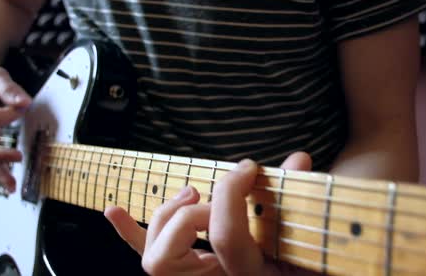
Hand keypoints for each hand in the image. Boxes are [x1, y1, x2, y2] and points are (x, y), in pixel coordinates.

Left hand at [105, 152, 314, 275]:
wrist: (304, 269)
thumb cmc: (311, 252)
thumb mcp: (312, 231)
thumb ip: (300, 197)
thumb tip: (298, 160)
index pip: (223, 237)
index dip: (230, 192)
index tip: (249, 167)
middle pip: (169, 256)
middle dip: (186, 216)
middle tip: (210, 196)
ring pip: (153, 259)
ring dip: (164, 216)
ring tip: (192, 193)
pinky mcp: (194, 272)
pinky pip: (151, 257)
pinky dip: (130, 232)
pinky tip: (114, 211)